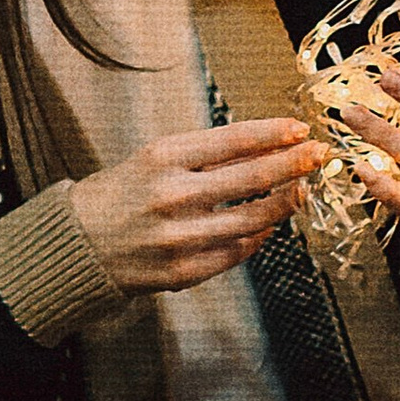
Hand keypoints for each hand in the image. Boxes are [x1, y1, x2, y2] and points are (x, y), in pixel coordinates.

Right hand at [68, 119, 322, 292]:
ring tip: (300, 191)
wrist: (80, 243)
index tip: (301, 129)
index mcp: (162, 158)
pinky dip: (258, 237)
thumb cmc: (124, 193)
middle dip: (293, 164)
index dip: (274, 134)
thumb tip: (268, 145)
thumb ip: (209, 154)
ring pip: (253, 220)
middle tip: (319, 155)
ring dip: (284, 204)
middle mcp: (171, 196)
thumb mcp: (156, 159)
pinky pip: (236, 253)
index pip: (233, 140)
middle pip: (251, 177)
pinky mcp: (182, 271)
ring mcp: (178, 237)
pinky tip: (269, 224)